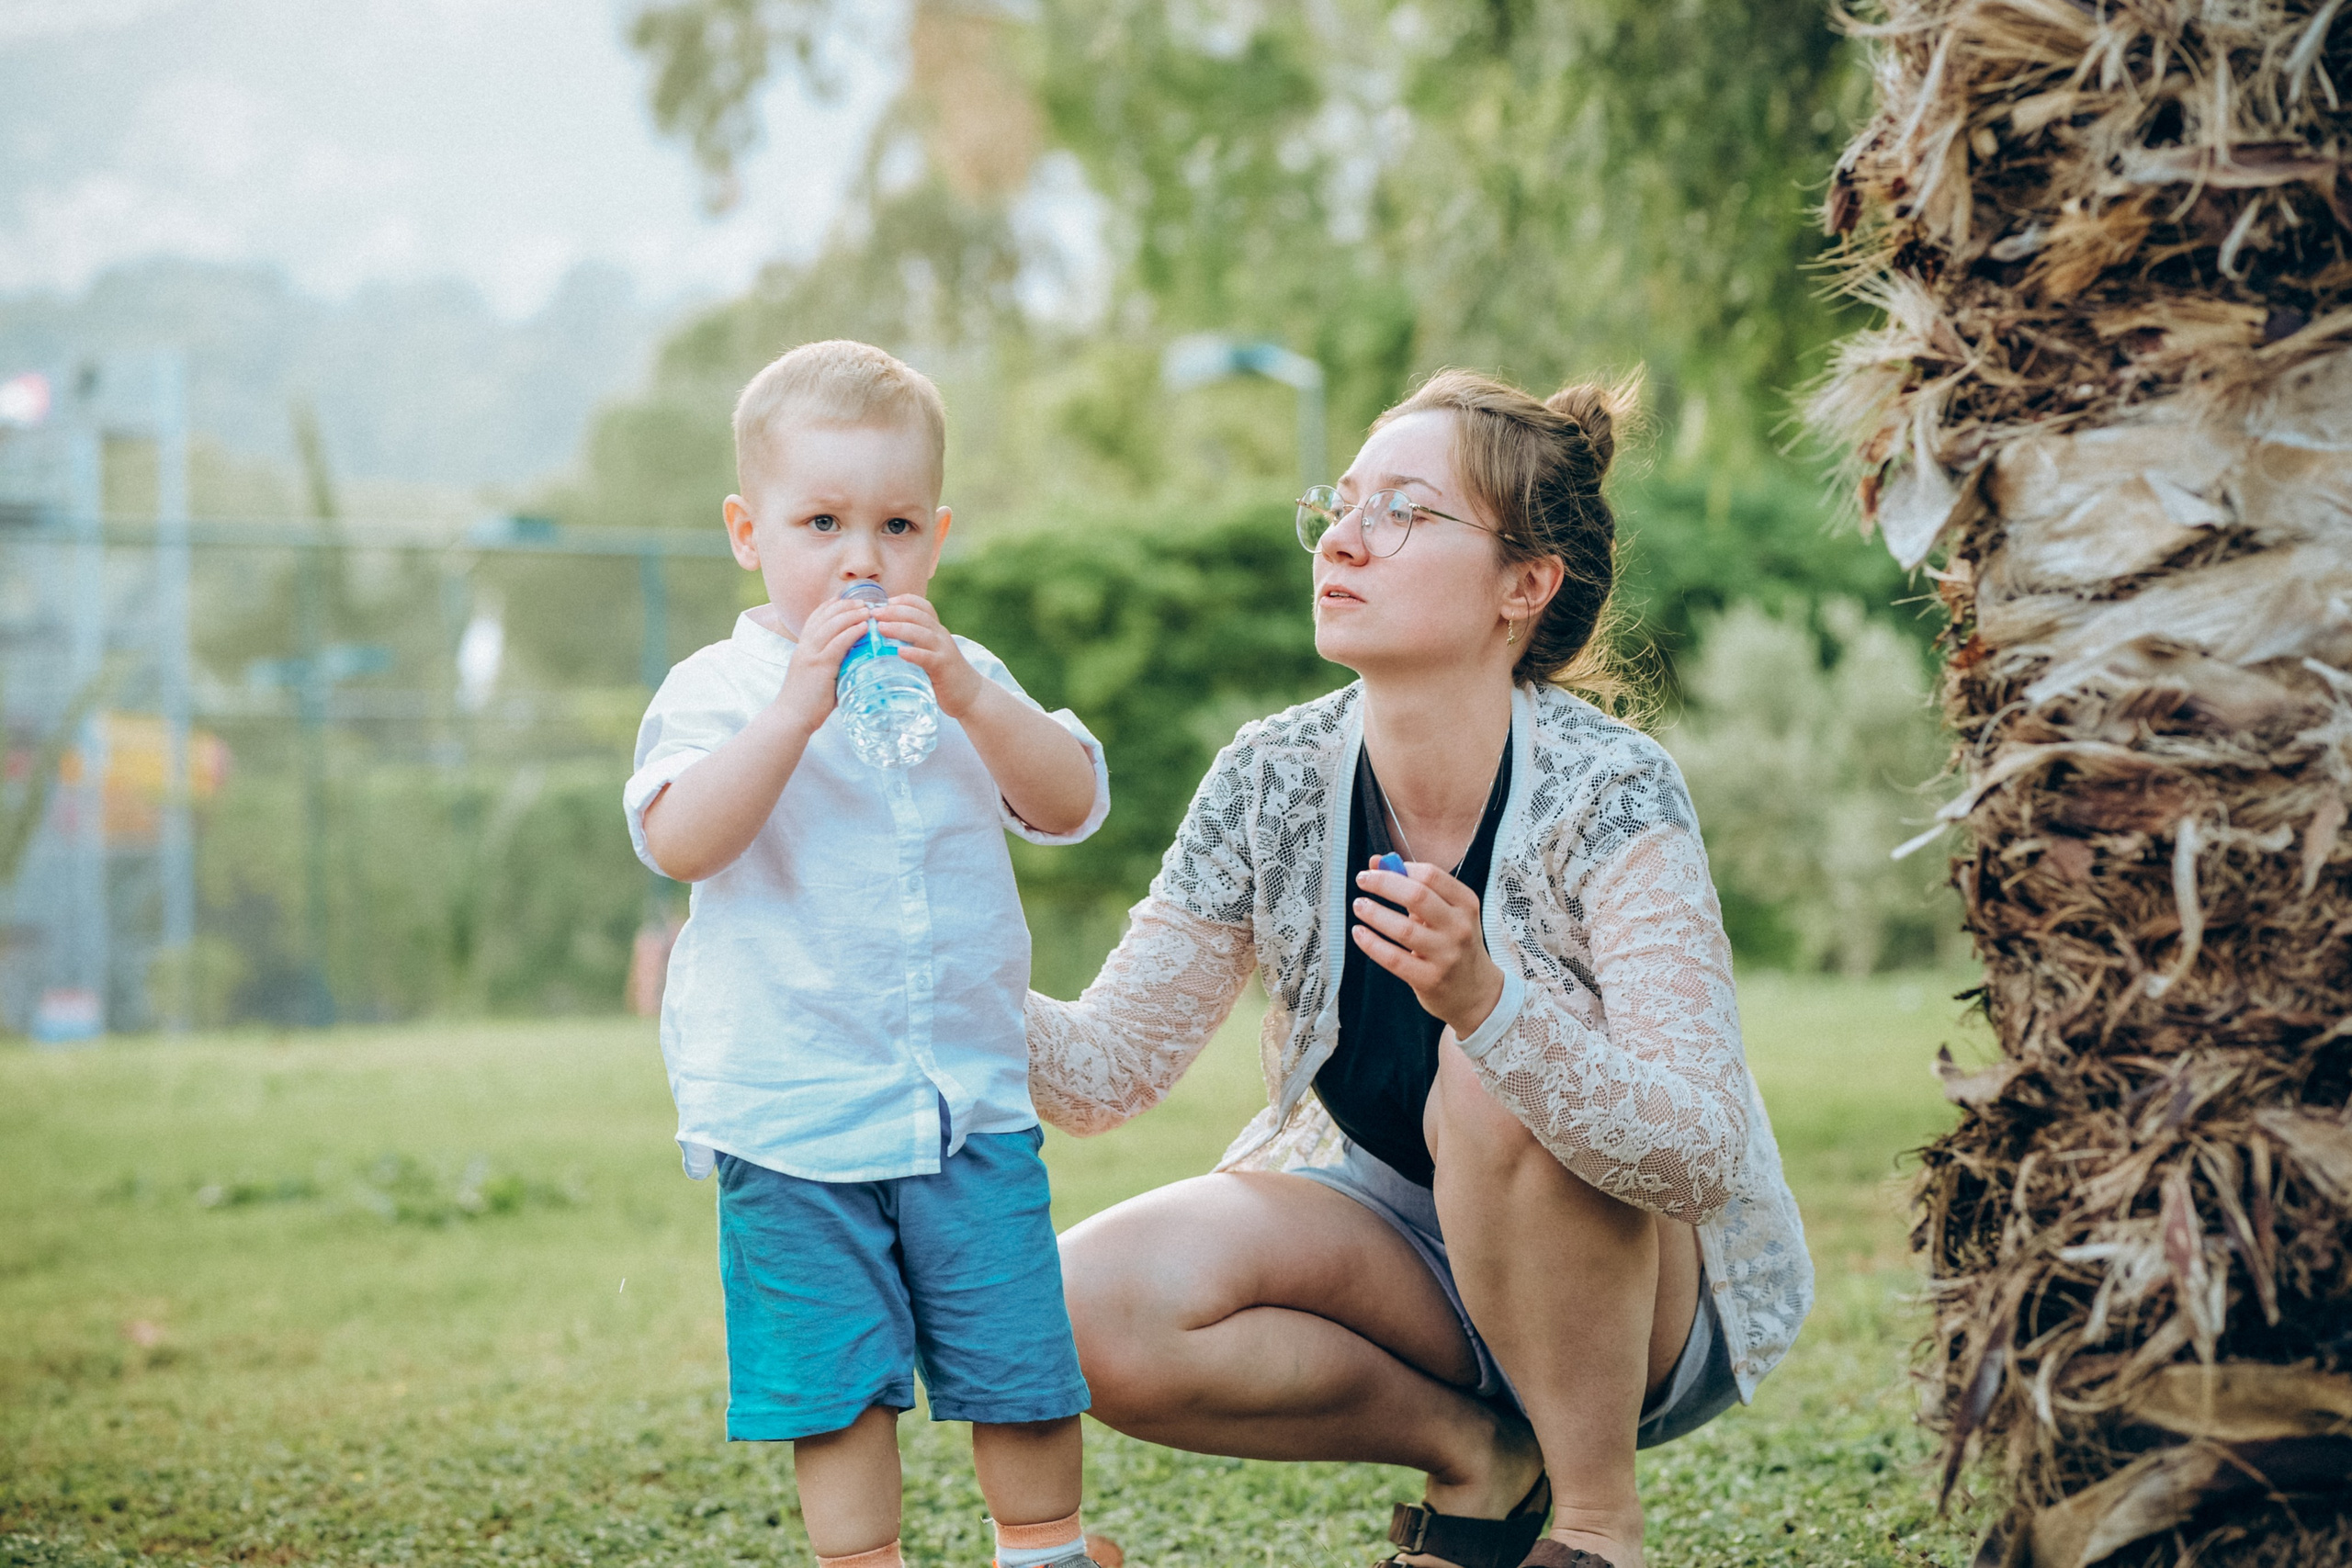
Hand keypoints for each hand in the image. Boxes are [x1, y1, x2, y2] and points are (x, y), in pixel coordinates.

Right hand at [770, 594, 878, 736]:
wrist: (791, 718)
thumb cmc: (808, 703)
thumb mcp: (818, 677)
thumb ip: (832, 666)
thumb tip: (855, 663)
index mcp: (803, 648)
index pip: (815, 618)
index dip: (830, 606)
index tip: (845, 599)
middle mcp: (805, 647)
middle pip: (825, 617)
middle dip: (845, 606)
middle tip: (863, 602)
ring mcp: (811, 655)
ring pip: (832, 626)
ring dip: (851, 615)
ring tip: (867, 610)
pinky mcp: (819, 666)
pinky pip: (837, 643)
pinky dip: (852, 632)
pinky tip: (864, 627)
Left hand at [870, 595, 985, 716]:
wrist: (970, 694)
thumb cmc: (943, 674)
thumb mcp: (929, 652)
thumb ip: (912, 644)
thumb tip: (880, 642)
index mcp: (936, 629)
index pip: (922, 606)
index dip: (903, 600)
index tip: (884, 602)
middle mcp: (940, 635)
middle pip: (918, 615)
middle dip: (894, 612)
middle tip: (874, 614)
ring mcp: (943, 650)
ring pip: (921, 633)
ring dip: (900, 628)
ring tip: (881, 628)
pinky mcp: (944, 667)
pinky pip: (928, 657)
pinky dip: (914, 653)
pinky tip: (900, 652)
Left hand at [1350, 857, 1504, 1038]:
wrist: (1476, 992)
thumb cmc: (1455, 944)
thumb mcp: (1446, 913)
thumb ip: (1413, 886)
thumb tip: (1376, 862)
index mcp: (1465, 904)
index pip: (1431, 875)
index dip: (1400, 868)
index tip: (1378, 868)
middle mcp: (1459, 928)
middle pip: (1417, 896)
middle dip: (1383, 884)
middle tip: (1362, 880)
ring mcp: (1446, 955)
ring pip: (1403, 929)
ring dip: (1375, 913)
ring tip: (1359, 905)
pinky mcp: (1430, 979)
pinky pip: (1394, 959)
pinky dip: (1372, 944)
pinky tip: (1359, 933)